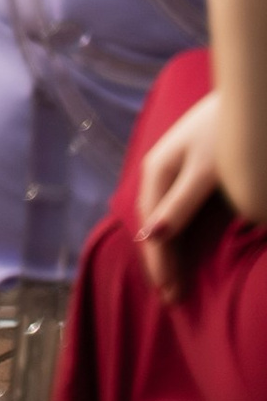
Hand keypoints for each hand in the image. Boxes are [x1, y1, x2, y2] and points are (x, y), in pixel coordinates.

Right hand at [138, 91, 224, 297]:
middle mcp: (164, 178)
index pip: (153, 226)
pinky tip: (196, 258)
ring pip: (175, 226)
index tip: (168, 292)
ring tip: (182, 288)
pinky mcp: (200, 182)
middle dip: (166, 264)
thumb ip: (180, 204)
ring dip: (178, 257)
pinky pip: (192, 218)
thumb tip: (152, 236)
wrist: (247, 100)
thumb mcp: (204, 171)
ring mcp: (182, 180)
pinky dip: (193, 241)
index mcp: (157, 172)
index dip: (159, 261)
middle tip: (174, 300)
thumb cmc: (222, 134)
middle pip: (160, 229)